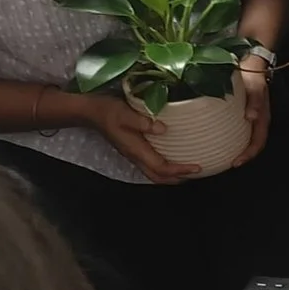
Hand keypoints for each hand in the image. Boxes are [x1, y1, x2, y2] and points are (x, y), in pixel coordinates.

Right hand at [75, 93, 203, 184]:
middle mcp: (135, 157)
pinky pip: (151, 166)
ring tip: (188, 170)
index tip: (197, 167)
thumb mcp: (125, 113)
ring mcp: (133, 155)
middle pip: (158, 177)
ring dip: (171, 175)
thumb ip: (143, 122)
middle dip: (178, 178)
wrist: (90, 112)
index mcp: (136, 150)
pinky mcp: (132, 150)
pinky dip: (164, 168)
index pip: (162, 168)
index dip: (180, 170)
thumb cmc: (108, 111)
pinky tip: (172, 159)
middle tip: (197, 173)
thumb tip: (163, 129)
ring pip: (154, 173)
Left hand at [230, 59, 273, 167]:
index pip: (257, 143)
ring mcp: (250, 117)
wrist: (250, 64)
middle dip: (241, 155)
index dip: (248, 155)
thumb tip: (252, 118)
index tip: (235, 163)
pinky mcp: (241, 112)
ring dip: (236, 148)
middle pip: (252, 144)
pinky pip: (237, 129)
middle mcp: (256, 121)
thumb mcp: (256, 87)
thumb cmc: (253, 77)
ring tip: (222, 154)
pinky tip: (218, 137)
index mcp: (262, 118)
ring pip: (245, 137)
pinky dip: (230, 137)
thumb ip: (256, 102)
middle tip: (226, 163)